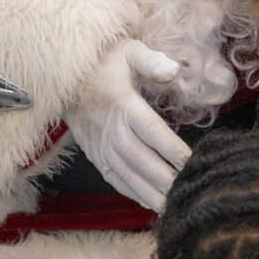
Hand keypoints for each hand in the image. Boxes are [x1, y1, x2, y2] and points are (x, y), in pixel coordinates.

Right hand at [64, 38, 191, 211]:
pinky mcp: (96, 157)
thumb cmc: (105, 63)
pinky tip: (152, 204)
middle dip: (165, 179)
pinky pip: (116, 179)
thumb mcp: (129, 51)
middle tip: (189, 193)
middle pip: (142, 160)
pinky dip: (134, 193)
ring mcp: (101, 147)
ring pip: (129, 175)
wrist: (65, 79)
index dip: (173, 149)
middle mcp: (111, 130)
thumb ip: (152, 61)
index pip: (152, 131)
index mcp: (123, 105)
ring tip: (175, 208)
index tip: (193, 162)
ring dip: (151, 193)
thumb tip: (173, 70)